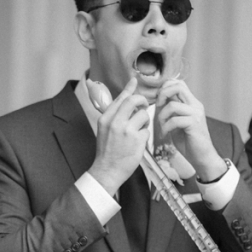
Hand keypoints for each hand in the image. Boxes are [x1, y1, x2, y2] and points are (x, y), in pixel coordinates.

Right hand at [88, 77, 149, 195]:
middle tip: (144, 107)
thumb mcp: (105, 130)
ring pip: (143, 115)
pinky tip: (138, 143)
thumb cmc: (107, 151)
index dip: (129, 88)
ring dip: (145, 121)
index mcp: (106, 118)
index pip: (120, 98)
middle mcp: (115, 122)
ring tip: (140, 130)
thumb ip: (114, 115)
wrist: (107, 171)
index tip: (134, 80)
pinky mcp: (137, 140)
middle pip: (134, 101)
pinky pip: (147, 130)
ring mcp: (126, 130)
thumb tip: (124, 99)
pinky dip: (145, 135)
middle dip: (142, 102)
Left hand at [155, 79, 224, 180]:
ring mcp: (196, 114)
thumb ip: (172, 110)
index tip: (158, 100)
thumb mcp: (177, 122)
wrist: (202, 157)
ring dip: (162, 116)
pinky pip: (175, 120)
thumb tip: (159, 100)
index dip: (165, 87)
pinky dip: (166, 127)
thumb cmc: (188, 141)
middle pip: (178, 86)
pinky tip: (165, 134)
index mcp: (192, 102)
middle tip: (157, 107)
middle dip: (162, 94)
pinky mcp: (194, 124)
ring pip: (173, 105)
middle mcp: (196, 105)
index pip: (179, 83)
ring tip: (161, 126)